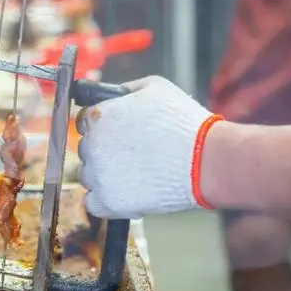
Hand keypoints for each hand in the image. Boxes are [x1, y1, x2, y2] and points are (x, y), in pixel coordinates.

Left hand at [77, 76, 219, 218]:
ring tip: (134, 173)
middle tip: (131, 154)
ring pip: (88, 176)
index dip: (101, 126)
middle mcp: (92, 146)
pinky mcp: (108, 202)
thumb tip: (114, 94)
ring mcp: (98, 176)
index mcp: (99, 117)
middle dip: (104, 150)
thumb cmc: (184, 123)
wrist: (206, 160)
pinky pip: (92, 202)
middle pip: (86, 149)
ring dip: (104, 175)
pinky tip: (124, 192)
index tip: (116, 133)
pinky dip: (104, 200)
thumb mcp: (155, 87)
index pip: (84, 121)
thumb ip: (126, 90)